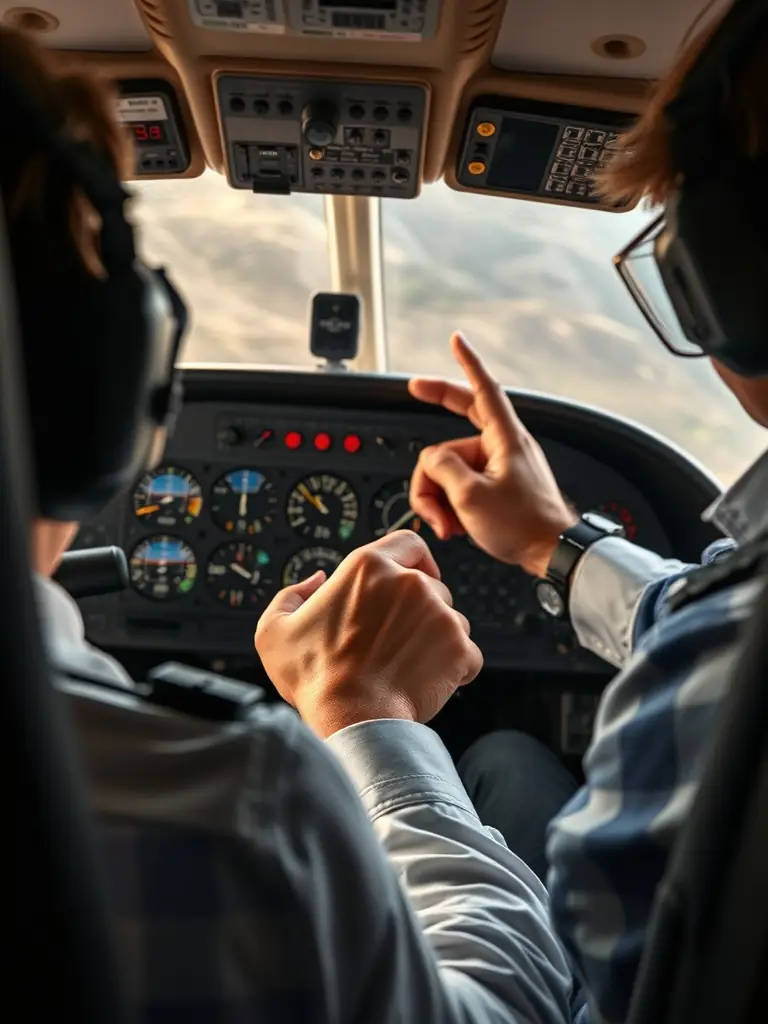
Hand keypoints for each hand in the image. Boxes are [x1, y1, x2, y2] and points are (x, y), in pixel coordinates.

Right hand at [255, 531, 482, 738]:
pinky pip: (468, 652)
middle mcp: (410, 582)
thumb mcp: (274, 630)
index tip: (412, 577)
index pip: (409, 542)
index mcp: (368, 566)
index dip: (413, 558)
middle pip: (432, 585)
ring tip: (407, 665)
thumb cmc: (315, 678)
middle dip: (421, 608)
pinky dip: (454, 667)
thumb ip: (293, 594)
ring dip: (438, 638)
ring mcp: (440, 614)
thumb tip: (316, 580)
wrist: (353, 721)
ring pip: (453, 618)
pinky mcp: (459, 647)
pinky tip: (426, 681)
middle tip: (396, 640)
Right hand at [409, 333, 577, 576]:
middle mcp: (503, 446)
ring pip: (452, 465)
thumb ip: (442, 467)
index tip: (457, 340)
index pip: (483, 389)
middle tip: (413, 390)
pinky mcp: (499, 486)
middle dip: (434, 427)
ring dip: (440, 495)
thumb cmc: (523, 525)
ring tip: (446, 523)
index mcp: (504, 438)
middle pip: (459, 421)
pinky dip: (452, 503)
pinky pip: (463, 483)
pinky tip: (453, 525)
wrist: (552, 553)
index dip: (467, 362)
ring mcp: (501, 466)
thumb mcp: (470, 495)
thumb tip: (430, 459)